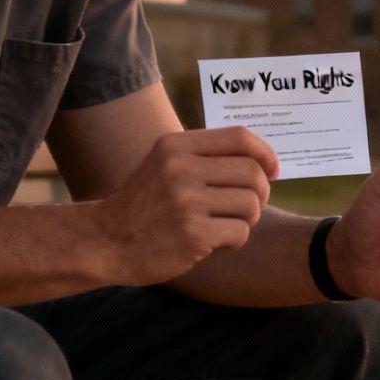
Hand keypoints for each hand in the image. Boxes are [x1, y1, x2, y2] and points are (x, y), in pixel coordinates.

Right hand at [92, 127, 279, 286]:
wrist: (106, 241)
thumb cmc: (145, 205)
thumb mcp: (165, 165)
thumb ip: (205, 157)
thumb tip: (263, 160)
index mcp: (176, 146)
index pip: (239, 137)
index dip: (265, 153)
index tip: (273, 170)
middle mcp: (181, 168)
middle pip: (252, 172)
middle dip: (260, 192)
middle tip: (248, 206)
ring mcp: (186, 201)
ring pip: (251, 204)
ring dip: (247, 219)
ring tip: (224, 225)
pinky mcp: (193, 234)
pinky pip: (240, 232)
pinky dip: (235, 241)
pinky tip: (214, 242)